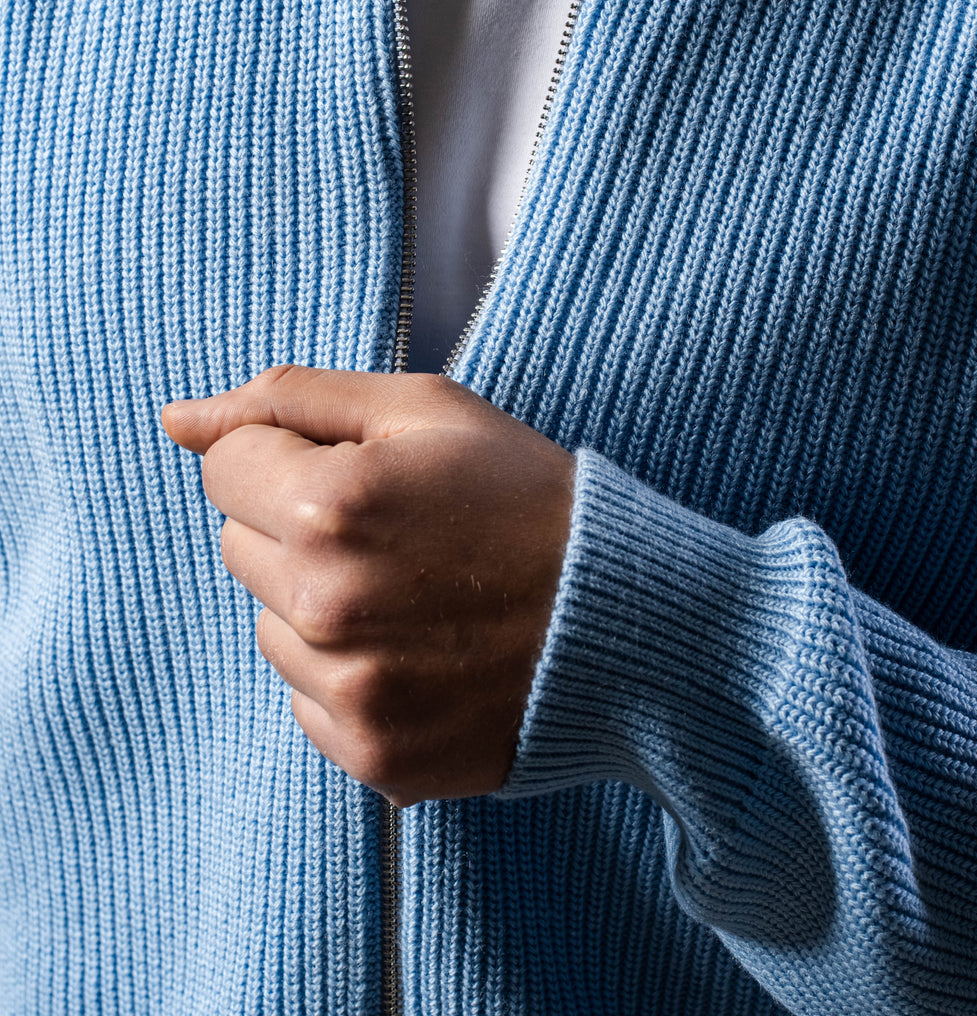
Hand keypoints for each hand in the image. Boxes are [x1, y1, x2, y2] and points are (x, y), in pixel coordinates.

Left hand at [161, 365, 574, 806]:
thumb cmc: (525, 495)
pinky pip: (307, 698)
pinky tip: (420, 649)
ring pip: (269, 625)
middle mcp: (326, 607)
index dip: (290, 456)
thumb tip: (178, 418)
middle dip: (297, 525)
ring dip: (318, 603)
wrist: (622, 618)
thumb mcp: (424, 409)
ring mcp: (350, 690)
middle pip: (239, 545)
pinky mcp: (373, 754)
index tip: (360, 470)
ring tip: (412, 592)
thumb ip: (291, 398)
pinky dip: (348, 671)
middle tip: (394, 529)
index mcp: (332, 506)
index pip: (225, 467)